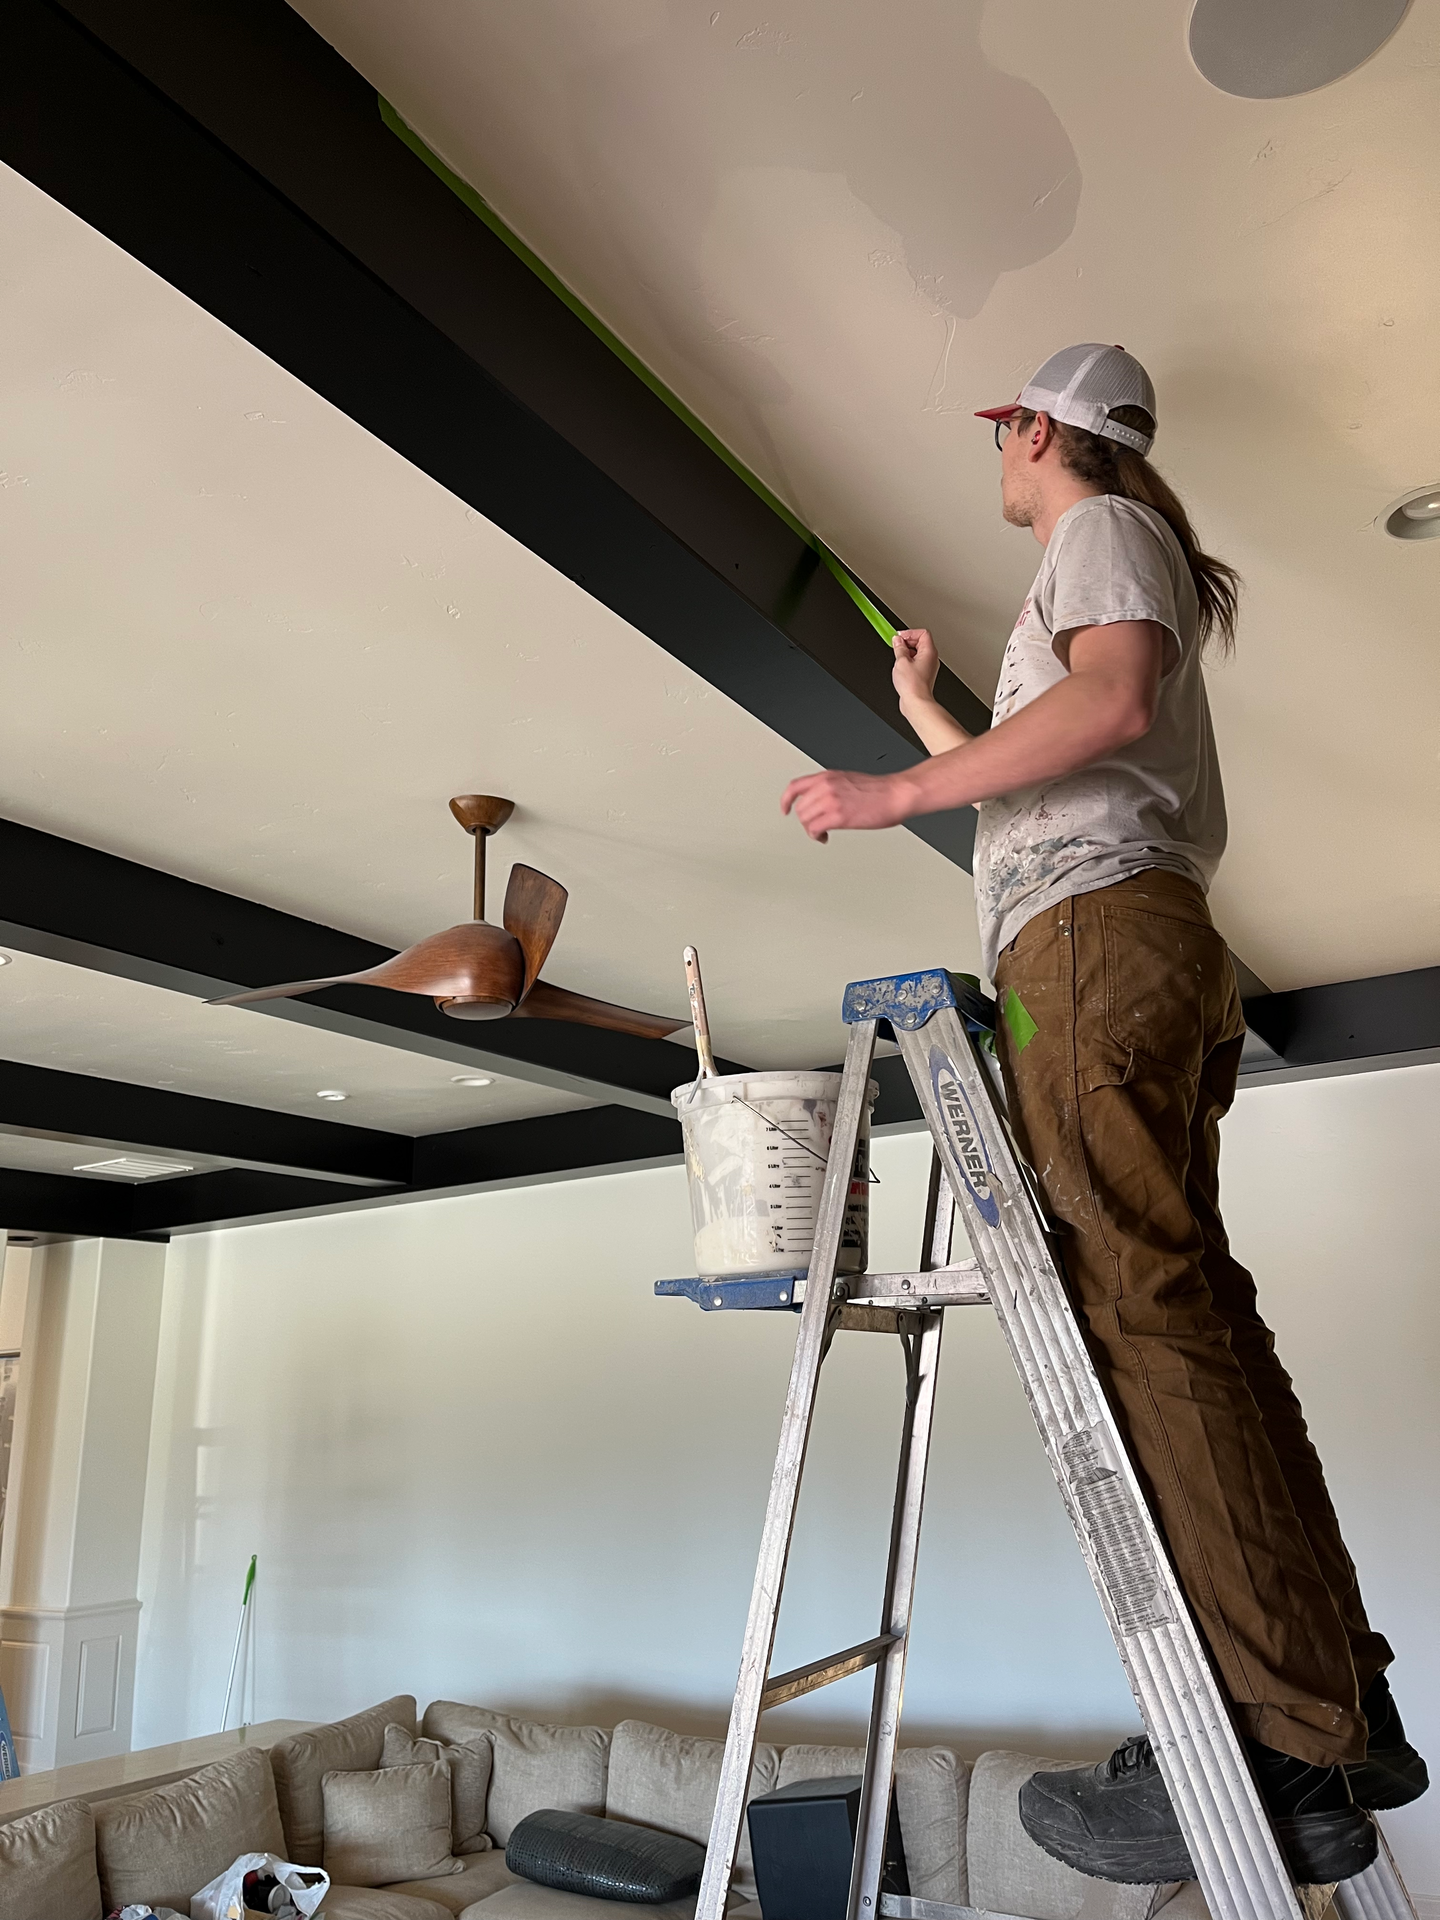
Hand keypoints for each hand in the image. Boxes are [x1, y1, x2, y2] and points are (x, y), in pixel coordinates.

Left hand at [780, 768, 913, 841]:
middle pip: (800, 807)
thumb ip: (831, 788)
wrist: (897, 794)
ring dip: (811, 829)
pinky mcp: (838, 816)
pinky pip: (814, 829)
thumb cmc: (880, 790)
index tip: (785, 809)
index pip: (796, 786)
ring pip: (805, 819)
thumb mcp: (848, 780)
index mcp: (828, 777)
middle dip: (806, 820)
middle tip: (817, 826)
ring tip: (823, 831)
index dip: (786, 800)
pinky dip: (816, 836)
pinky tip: (824, 837)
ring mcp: (831, 800)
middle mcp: (826, 786)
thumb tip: (822, 801)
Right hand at [891, 627, 940, 710]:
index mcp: (929, 651)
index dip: (909, 633)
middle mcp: (931, 658)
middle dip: (906, 642)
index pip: (922, 633)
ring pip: (917, 652)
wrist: (916, 702)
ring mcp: (928, 667)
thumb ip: (899, 648)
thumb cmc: (913, 685)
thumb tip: (897, 641)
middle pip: (920, 642)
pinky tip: (901, 669)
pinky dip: (908, 662)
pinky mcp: (923, 674)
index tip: (899, 637)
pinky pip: (916, 662)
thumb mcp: (901, 661)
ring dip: (906, 653)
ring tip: (899, 660)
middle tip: (896, 646)